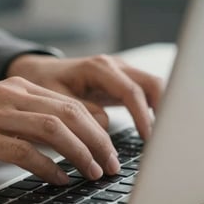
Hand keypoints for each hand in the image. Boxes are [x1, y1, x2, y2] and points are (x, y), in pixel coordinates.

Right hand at [0, 77, 118, 183]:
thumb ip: (28, 117)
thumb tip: (63, 140)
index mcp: (19, 88)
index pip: (70, 103)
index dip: (96, 127)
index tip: (108, 148)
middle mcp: (12, 96)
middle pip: (70, 113)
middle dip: (97, 140)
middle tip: (111, 163)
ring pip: (54, 129)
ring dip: (80, 153)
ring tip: (94, 172)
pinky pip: (25, 151)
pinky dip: (48, 167)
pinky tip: (59, 179)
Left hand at [7, 54, 163, 138]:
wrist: (40, 72)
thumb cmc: (45, 82)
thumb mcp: (56, 98)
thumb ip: (81, 111)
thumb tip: (105, 125)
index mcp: (98, 68)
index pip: (130, 91)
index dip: (142, 116)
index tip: (149, 138)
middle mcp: (113, 65)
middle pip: (151, 82)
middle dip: (163, 108)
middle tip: (164, 137)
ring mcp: (118, 71)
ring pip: (151, 85)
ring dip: (160, 108)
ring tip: (162, 134)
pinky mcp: (119, 80)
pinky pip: (143, 91)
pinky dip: (151, 107)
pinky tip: (151, 126)